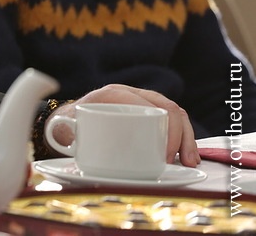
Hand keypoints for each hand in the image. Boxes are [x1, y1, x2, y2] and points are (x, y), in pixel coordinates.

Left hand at [47, 84, 199, 166]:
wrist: (66, 124)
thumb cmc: (66, 128)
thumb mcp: (64, 131)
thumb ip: (64, 133)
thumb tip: (70, 136)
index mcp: (112, 94)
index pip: (146, 104)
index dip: (162, 128)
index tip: (164, 157)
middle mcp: (129, 93)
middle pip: (166, 107)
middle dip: (181, 134)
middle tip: (182, 162)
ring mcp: (140, 102)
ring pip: (173, 113)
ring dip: (187, 137)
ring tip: (191, 162)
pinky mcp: (147, 114)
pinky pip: (171, 120)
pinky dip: (183, 136)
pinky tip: (188, 155)